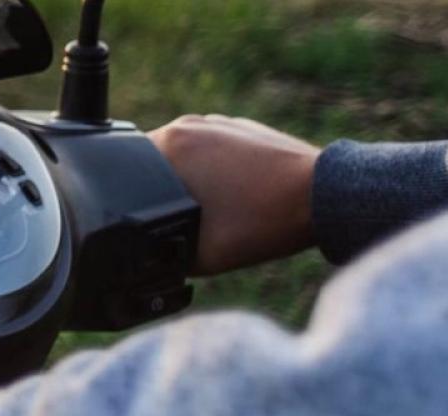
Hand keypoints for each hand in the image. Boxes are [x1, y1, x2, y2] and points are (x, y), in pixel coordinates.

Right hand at [148, 115, 320, 274]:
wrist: (324, 196)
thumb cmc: (263, 222)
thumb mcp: (200, 255)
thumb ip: (162, 256)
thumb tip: (144, 261)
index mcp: (169, 146)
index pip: (123, 175)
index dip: (131, 205)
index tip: (149, 226)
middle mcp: (187, 125)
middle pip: (150, 166)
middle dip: (158, 194)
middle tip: (182, 223)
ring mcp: (216, 122)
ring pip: (181, 159)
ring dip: (187, 182)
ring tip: (214, 211)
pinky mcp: (240, 127)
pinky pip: (211, 152)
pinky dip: (214, 173)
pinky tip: (235, 197)